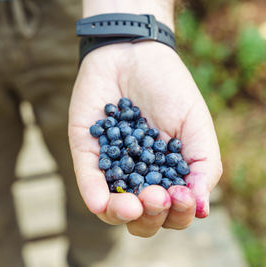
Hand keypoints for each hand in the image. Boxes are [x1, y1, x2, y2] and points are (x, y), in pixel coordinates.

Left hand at [68, 41, 222, 236]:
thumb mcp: (196, 126)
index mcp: (166, 175)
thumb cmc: (168, 88)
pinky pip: (87, 181)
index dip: (178, 214)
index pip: (172, 212)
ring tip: (135, 202)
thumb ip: (202, 166)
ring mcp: (110, 167)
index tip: (181, 194)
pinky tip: (103, 201)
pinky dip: (94, 195)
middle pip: (141, 219)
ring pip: (110, 209)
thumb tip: (201, 209)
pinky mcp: (86, 153)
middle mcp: (137, 177)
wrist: (132, 54)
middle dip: (152, 217)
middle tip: (157, 196)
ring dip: (123, 213)